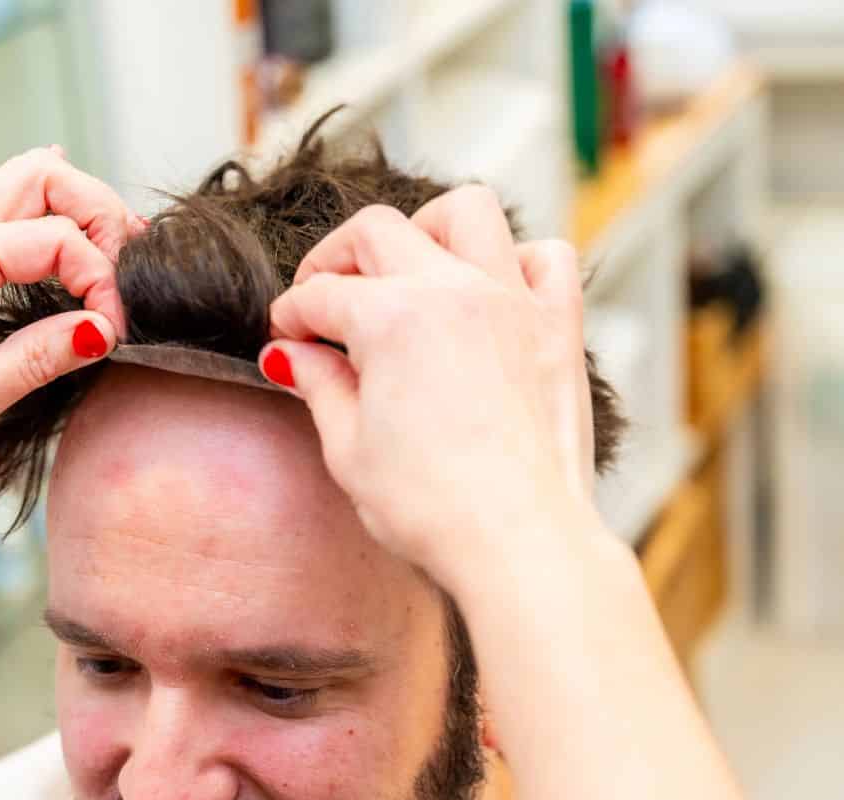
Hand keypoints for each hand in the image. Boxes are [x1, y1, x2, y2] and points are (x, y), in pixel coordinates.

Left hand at [0, 146, 139, 480]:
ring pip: (26, 184)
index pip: (57, 237)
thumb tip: (102, 329)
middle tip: (125, 275)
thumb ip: (36, 361)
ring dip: (77, 215)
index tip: (111, 336)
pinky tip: (74, 249)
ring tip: (110, 269)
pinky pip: (5, 212)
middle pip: (44, 174)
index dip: (101, 281)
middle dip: (99, 213)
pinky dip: (49, 223)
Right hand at [260, 185, 602, 592]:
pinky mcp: (558, 329)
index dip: (291, 316)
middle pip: (378, 231)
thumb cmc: (433, 509)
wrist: (519, 543)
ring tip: (407, 267)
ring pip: (468, 212)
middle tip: (322, 298)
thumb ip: (320, 386)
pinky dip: (516, 260)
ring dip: (426, 229)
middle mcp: (454, 290)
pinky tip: (490, 291)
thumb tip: (291, 356)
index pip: (320, 296)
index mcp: (391, 317)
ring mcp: (513, 302)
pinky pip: (547, 257)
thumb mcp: (349, 449)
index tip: (285, 339)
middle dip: (337, 259)